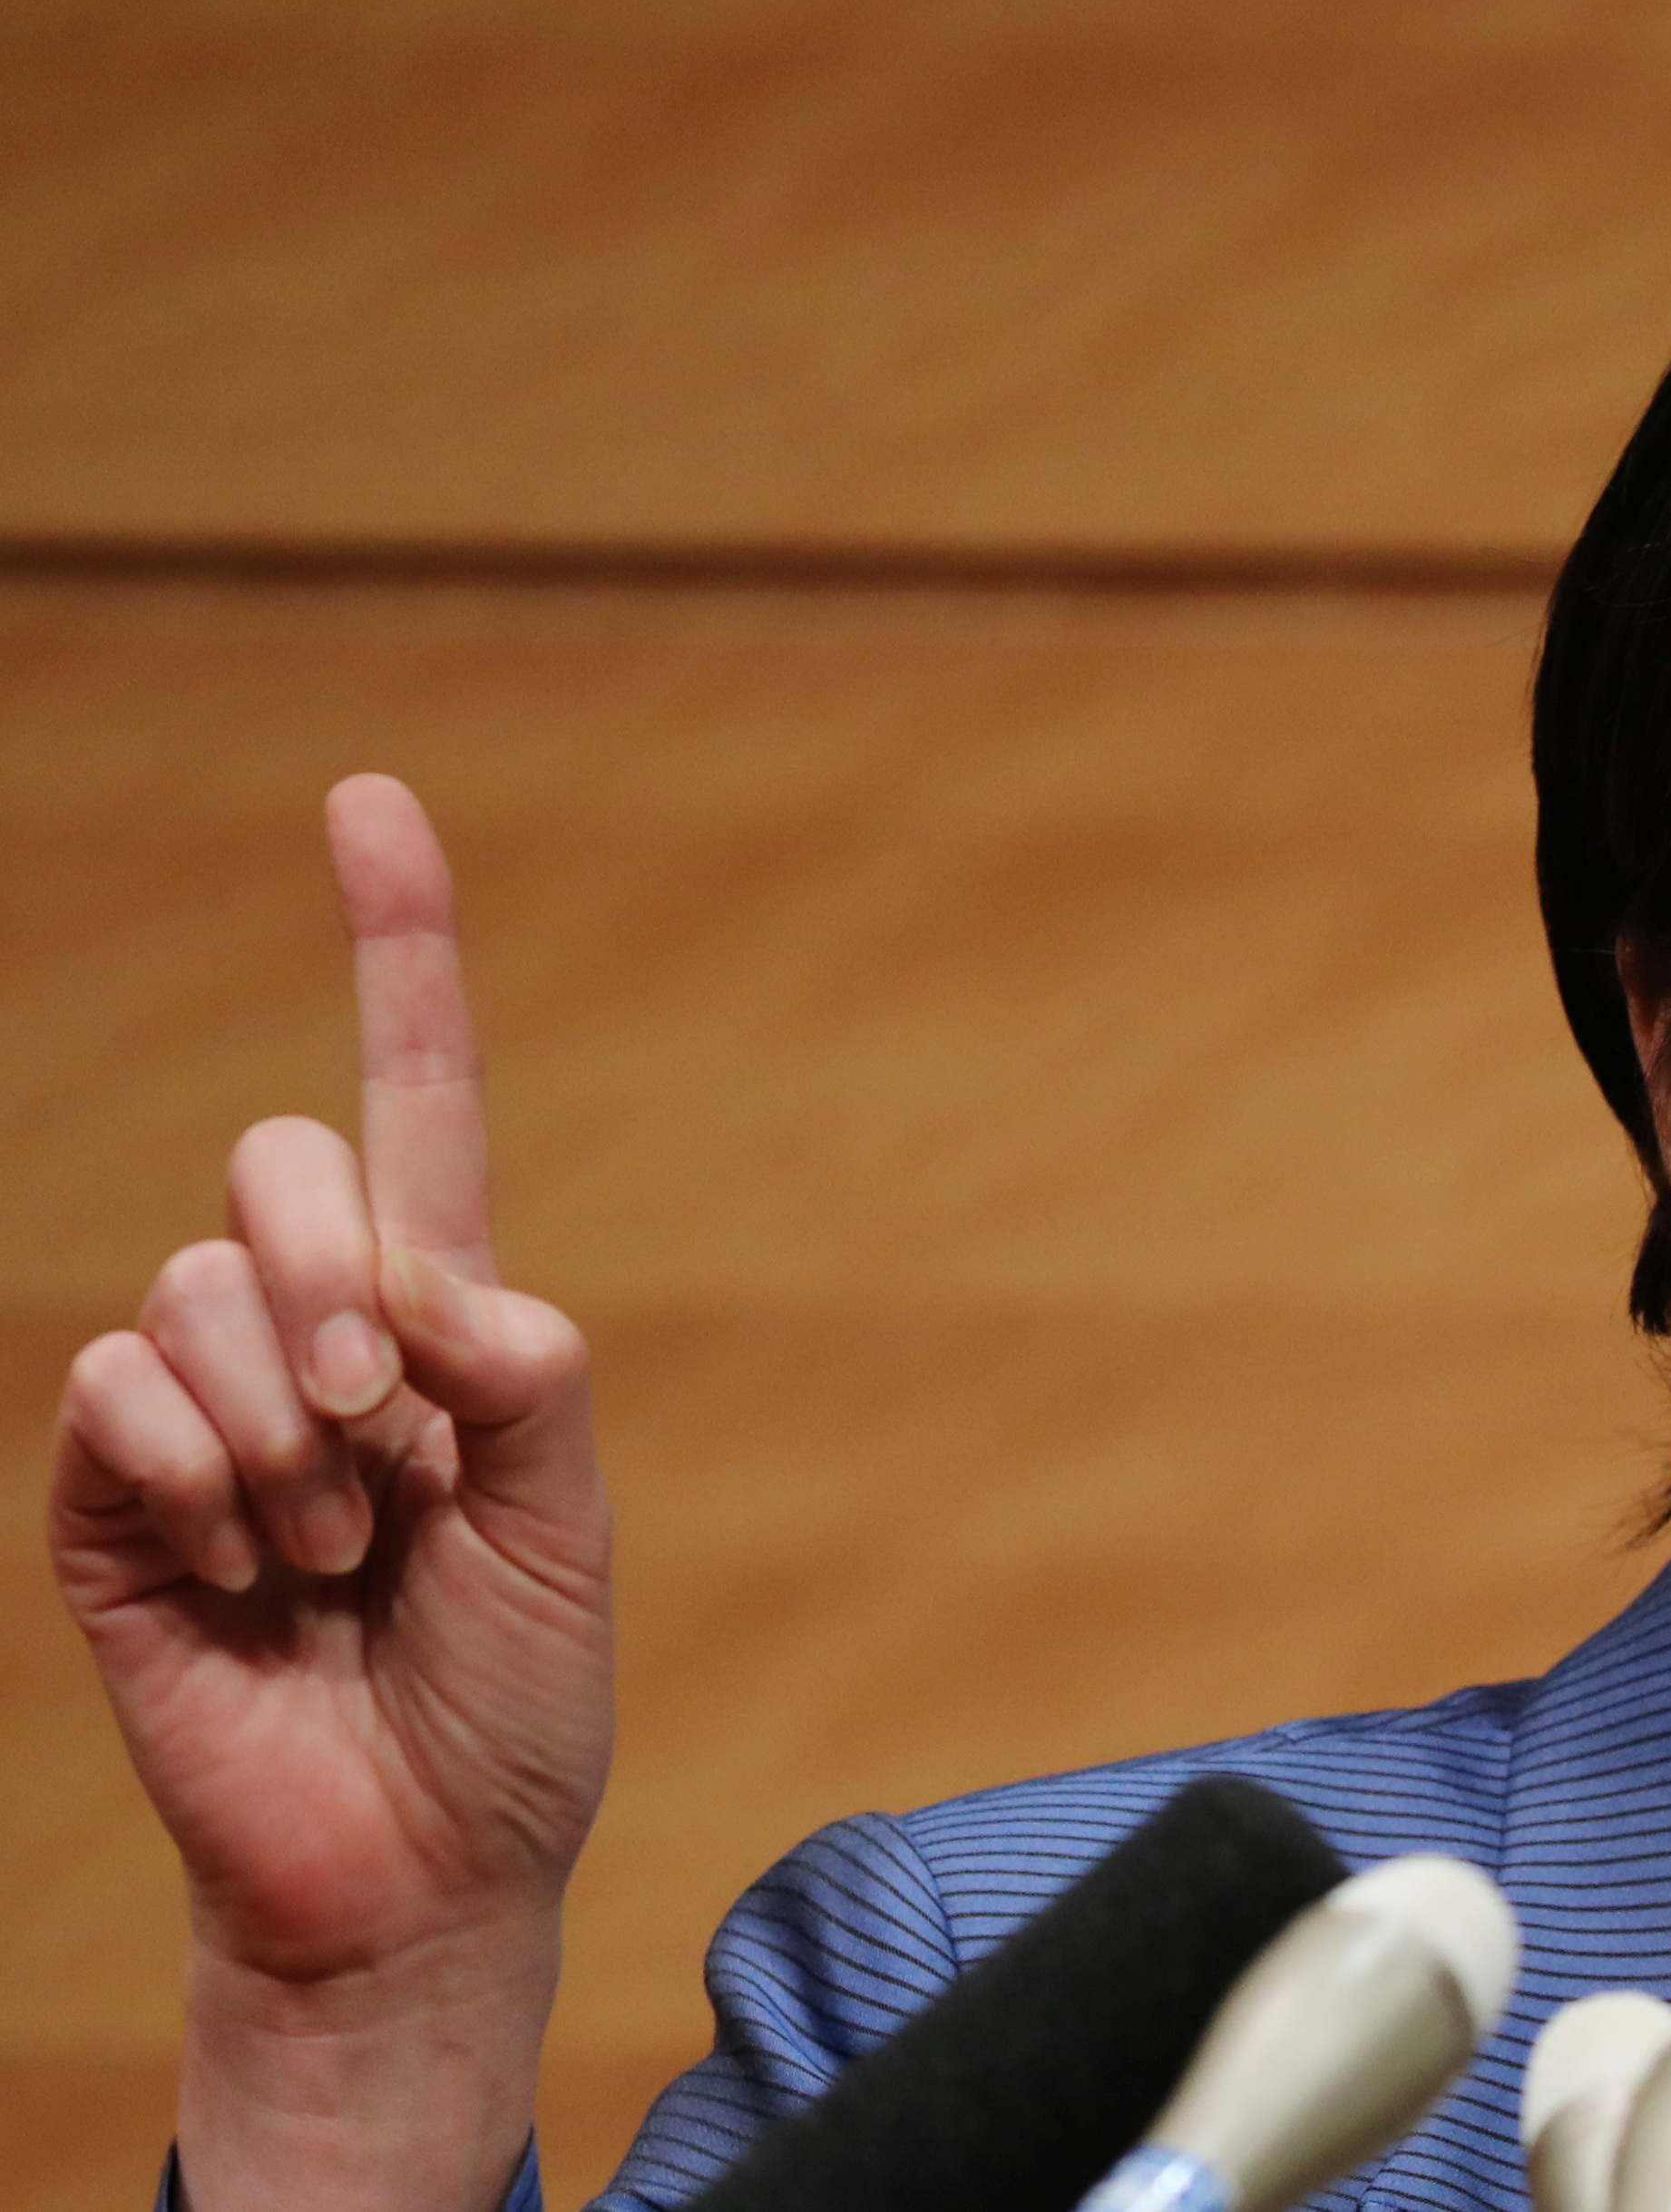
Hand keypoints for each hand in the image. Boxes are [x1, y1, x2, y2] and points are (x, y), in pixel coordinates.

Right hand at [49, 775, 612, 2207]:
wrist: (420, 1864)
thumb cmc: (514, 1693)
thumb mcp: (568, 1525)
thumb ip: (526, 1375)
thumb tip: (428, 1273)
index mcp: (444, 1319)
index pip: (416, 1101)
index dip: (397, 949)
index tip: (368, 799)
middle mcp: (319, 1332)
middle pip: (285, 1165)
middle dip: (343, 1291)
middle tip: (394, 1444)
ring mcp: (205, 1408)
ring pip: (204, 1290)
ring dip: (288, 1436)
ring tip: (331, 1556)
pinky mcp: (108, 1496)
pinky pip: (117, 1389)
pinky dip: (196, 1473)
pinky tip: (240, 1569)